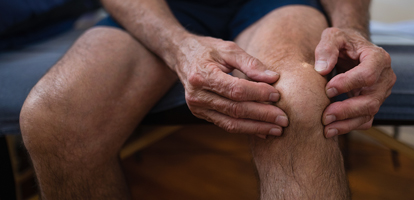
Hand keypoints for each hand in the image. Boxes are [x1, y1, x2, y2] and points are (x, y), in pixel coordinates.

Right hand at [173, 35, 288, 136]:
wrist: (182, 57)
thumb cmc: (208, 50)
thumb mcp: (228, 49)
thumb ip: (250, 63)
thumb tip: (273, 78)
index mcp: (202, 75)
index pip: (235, 89)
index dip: (258, 94)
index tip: (277, 95)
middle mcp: (197, 95)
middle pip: (235, 109)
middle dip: (262, 115)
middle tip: (284, 119)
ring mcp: (197, 108)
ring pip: (231, 123)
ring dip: (256, 127)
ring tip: (277, 130)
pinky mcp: (201, 115)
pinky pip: (225, 125)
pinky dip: (246, 129)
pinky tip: (262, 132)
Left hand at [314, 28, 395, 137]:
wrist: (351, 50)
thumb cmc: (342, 42)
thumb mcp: (333, 36)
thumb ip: (326, 48)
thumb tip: (322, 69)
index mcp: (377, 58)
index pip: (368, 75)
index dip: (348, 84)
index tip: (327, 88)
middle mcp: (384, 77)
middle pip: (371, 100)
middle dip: (347, 110)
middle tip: (325, 116)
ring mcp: (381, 92)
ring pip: (369, 113)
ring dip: (347, 123)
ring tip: (326, 129)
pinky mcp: (372, 103)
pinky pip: (365, 120)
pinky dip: (349, 126)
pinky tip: (332, 130)